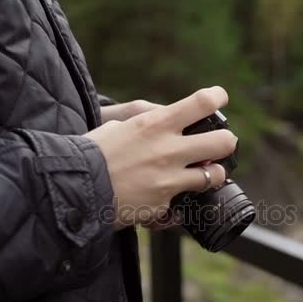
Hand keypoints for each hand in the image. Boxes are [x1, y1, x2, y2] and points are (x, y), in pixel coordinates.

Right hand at [84, 87, 236, 229]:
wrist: (75, 189)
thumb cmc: (92, 153)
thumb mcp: (118, 125)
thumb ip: (146, 122)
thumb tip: (165, 121)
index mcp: (156, 124)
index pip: (202, 103)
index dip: (217, 97)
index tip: (219, 98)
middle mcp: (169, 150)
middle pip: (224, 141)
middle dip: (227, 141)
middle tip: (222, 143)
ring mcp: (170, 179)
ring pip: (214, 175)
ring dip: (212, 173)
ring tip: (203, 173)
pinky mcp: (164, 204)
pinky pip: (183, 200)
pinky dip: (178, 198)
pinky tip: (166, 195)